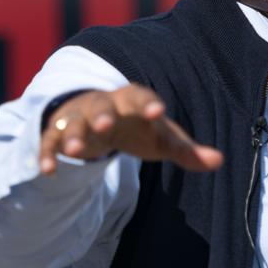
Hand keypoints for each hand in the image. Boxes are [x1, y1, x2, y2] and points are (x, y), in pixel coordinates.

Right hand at [40, 84, 223, 174]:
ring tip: (76, 151)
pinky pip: (51, 141)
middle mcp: (101, 105)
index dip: (148, 103)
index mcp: (130, 101)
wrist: (97, 118)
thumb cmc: (136, 128)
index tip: (159, 111)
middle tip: (105, 124)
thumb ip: (186, 150)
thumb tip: (218, 161)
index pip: (140, 97)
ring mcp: (78, 119)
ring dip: (73, 135)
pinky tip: (48, 170)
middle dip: (102, 114)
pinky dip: (48, 154)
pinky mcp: (59, 134)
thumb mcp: (161, 138)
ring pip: (73, 124)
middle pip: (101, 106)